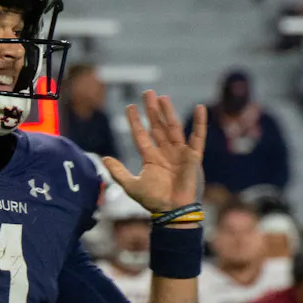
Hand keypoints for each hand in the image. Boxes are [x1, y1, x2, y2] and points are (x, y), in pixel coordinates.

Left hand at [101, 91, 206, 212]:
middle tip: (147, 93)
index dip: (136, 122)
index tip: (130, 107)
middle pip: (157, 127)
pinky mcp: (193, 156)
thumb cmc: (153, 200)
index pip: (141, 135)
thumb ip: (118, 171)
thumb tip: (103, 158)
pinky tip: (200, 108)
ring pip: (173, 128)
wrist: (171, 210)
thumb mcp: (131, 185)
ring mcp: (179, 153)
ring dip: (168, 112)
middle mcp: (165, 152)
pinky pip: (198, 137)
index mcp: (151, 158)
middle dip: (152, 111)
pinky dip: (200, 123)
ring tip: (162, 97)